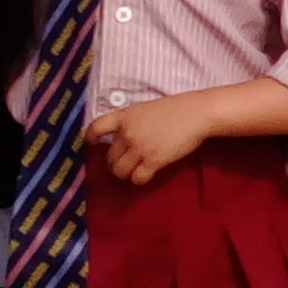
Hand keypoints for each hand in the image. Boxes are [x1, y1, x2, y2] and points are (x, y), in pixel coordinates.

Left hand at [85, 92, 211, 185]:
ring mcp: (140, 147)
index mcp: (125, 116)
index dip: (91, 137)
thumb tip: (126, 136)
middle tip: (124, 164)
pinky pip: (137, 178)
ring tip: (133, 171)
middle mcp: (128, 132)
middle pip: (110, 156)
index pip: (97, 126)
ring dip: (125, 173)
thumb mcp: (147, 109)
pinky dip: (139, 179)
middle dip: (115, 163)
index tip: (91, 143)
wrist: (196, 113)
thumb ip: (133, 121)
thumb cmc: (176, 108)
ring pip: (120, 170)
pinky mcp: (153, 161)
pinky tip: (146, 175)